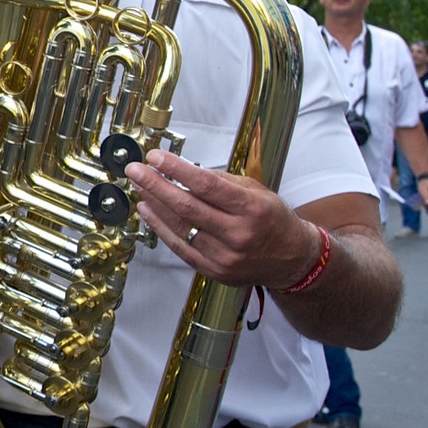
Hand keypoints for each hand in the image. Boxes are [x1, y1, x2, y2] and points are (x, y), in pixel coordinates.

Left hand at [124, 149, 318, 289]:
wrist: (291, 260)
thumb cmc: (273, 220)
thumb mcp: (256, 191)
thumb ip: (221, 181)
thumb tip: (183, 169)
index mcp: (251, 208)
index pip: (207, 185)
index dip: (177, 169)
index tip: (156, 157)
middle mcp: (238, 233)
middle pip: (187, 206)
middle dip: (155, 185)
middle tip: (136, 170)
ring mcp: (225, 255)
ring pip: (180, 227)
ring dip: (154, 204)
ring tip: (139, 186)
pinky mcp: (214, 270)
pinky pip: (180, 247)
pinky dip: (160, 228)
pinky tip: (149, 212)